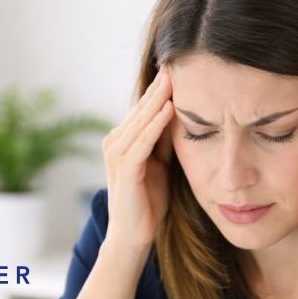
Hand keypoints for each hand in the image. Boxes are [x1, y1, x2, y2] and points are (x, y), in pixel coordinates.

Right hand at [101, 63, 174, 252]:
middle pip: (142, 108)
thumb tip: (181, 118)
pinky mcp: (124, 169)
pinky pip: (142, 141)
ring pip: (141, 120)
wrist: (132, 237)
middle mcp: (115, 142)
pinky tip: (170, 108)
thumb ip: (165, 142)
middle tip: (180, 60)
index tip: (182, 67)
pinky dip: (156, 124)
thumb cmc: (148, 204)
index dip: (162, 88)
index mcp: (124, 140)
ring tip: (176, 77)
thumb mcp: (160, 165)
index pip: (145, 107)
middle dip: (161, 86)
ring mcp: (116, 154)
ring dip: (159, 98)